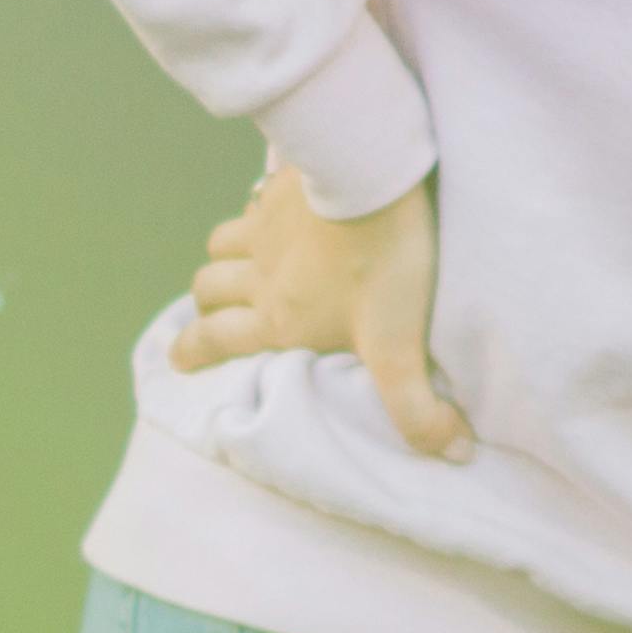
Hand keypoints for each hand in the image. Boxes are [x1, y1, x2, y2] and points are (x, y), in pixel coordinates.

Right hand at [168, 161, 471, 459]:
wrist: (376, 179)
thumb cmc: (384, 266)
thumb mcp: (403, 349)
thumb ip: (418, 408)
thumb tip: (453, 453)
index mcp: (278, 320)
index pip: (212, 340)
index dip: (189, 353)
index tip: (178, 359)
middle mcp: (259, 275)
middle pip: (208, 287)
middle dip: (208, 302)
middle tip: (219, 310)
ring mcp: (266, 226)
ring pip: (222, 241)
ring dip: (227, 254)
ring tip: (249, 261)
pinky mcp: (283, 186)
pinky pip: (256, 199)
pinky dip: (260, 209)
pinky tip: (284, 208)